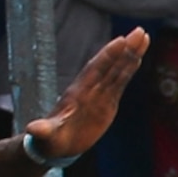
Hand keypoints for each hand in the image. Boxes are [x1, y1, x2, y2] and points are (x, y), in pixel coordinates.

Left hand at [26, 29, 148, 162]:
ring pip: (118, 71)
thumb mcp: (46, 136)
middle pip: (111, 65)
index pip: (95, 70)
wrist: (55, 144)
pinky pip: (120, 83)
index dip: (107, 57)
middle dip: (125, 49)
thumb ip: (43, 131)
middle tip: (140, 31)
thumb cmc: (49, 140)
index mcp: (78, 94)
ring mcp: (99, 94)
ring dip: (131, 54)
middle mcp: (90, 89)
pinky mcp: (107, 102)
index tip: (121, 41)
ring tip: (144, 37)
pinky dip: (129, 69)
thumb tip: (33, 129)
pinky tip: (138, 57)